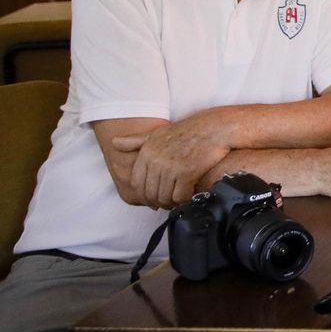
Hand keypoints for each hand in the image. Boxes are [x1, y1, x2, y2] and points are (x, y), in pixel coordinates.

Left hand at [113, 115, 232, 207]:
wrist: (215, 128)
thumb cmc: (188, 130)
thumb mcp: (158, 133)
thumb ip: (136, 141)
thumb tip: (114, 142)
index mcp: (146, 152)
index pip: (137, 183)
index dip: (144, 194)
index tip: (154, 197)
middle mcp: (156, 160)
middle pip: (150, 193)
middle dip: (158, 201)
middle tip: (168, 202)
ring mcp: (171, 167)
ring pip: (164, 197)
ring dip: (171, 202)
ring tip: (178, 201)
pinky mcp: (187, 173)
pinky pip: (180, 196)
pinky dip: (184, 200)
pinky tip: (189, 195)